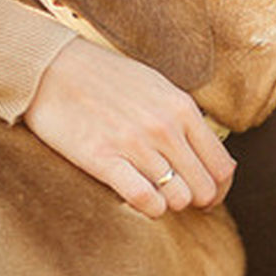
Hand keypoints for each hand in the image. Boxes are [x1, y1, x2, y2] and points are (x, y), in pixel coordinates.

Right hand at [23, 38, 235, 217]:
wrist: (53, 68)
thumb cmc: (105, 77)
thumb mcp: (157, 87)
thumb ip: (183, 117)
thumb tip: (204, 150)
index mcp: (182, 108)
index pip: (222, 166)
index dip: (218, 189)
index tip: (206, 196)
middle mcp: (165, 127)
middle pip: (204, 188)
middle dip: (196, 201)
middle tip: (178, 198)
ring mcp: (136, 144)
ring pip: (177, 198)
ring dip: (169, 204)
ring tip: (155, 195)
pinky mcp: (104, 159)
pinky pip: (145, 199)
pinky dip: (148, 208)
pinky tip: (139, 199)